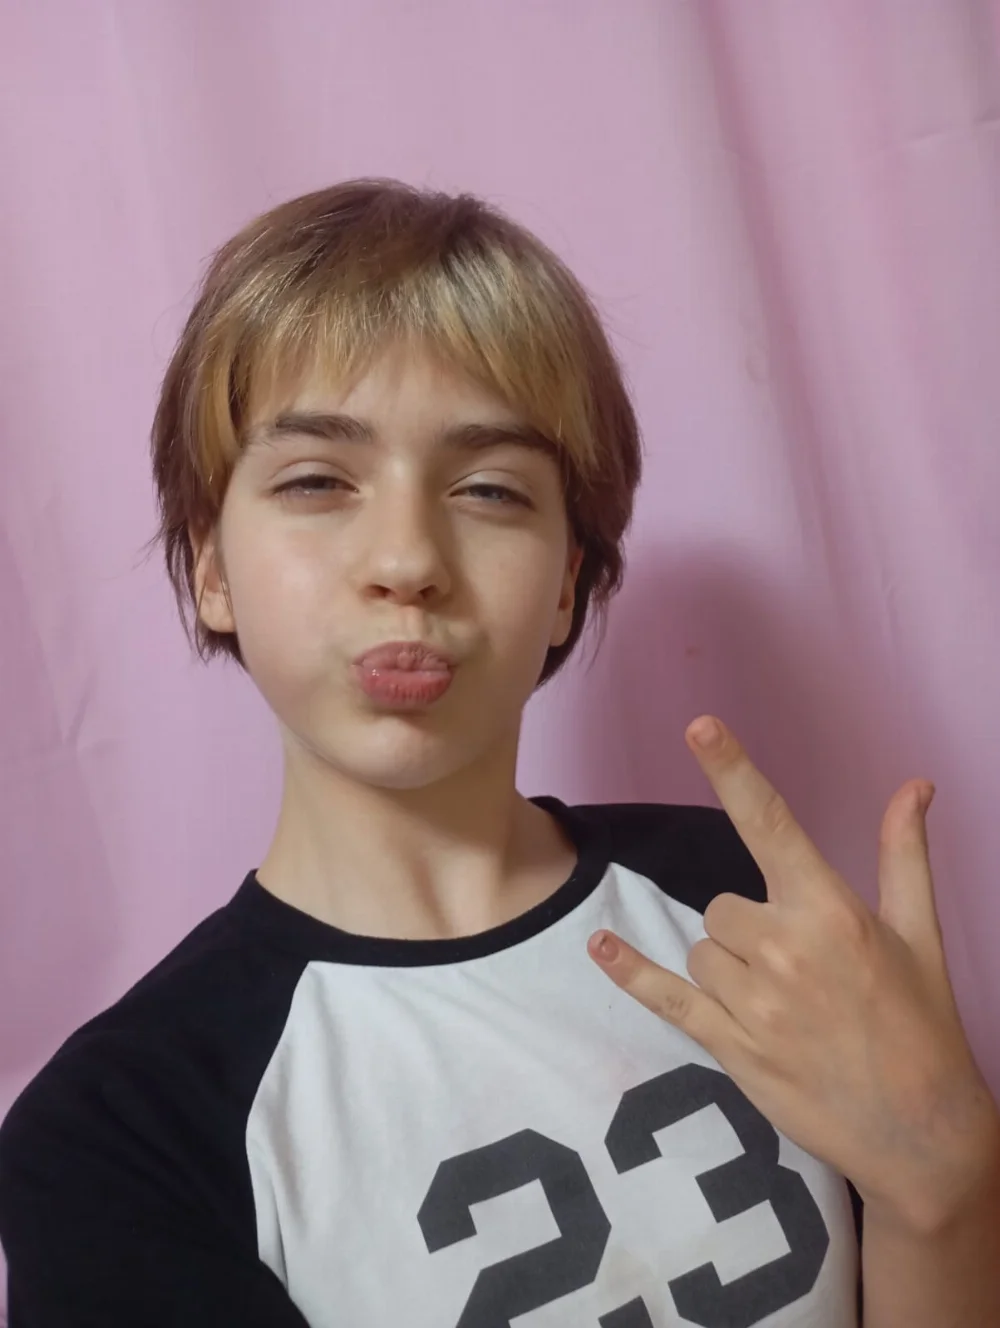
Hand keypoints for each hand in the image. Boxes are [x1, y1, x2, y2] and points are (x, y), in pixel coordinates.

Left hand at [588, 716, 999, 1232]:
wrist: (922, 1134)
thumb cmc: (923, 1027)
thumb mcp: (919, 935)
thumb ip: (903, 854)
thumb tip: (913, 785)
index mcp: (831, 912)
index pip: (771, 824)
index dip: (732, 770)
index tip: (699, 726)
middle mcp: (785, 951)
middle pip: (722, 905)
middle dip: (750, 928)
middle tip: (800, 971)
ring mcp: (754, 1003)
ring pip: (703, 950)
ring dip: (729, 968)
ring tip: (786, 1007)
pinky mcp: (731, 1048)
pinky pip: (666, 996)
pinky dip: (631, 973)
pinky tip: (599, 948)